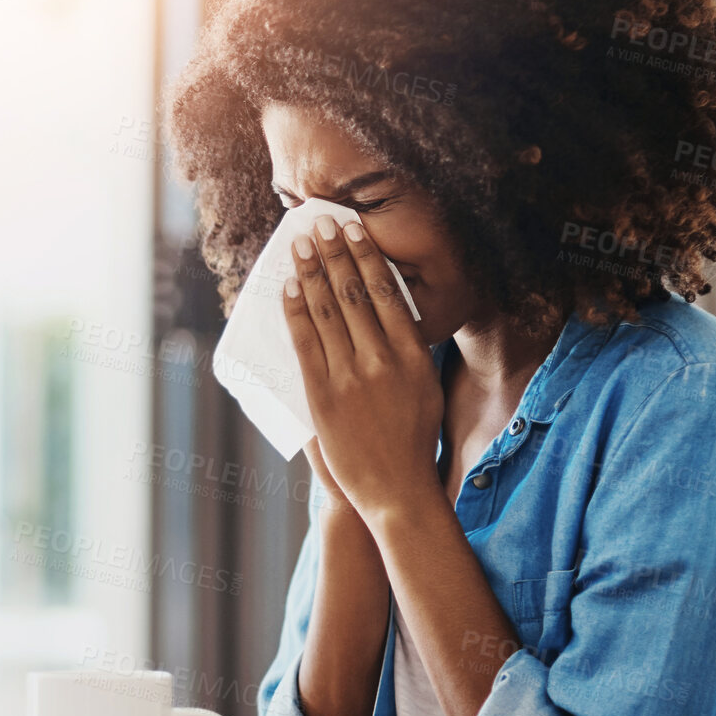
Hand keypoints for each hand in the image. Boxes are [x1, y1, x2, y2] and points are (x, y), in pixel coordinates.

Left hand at [283, 216, 445, 525]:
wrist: (396, 490)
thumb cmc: (414, 440)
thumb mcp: (426, 388)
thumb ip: (409, 351)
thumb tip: (392, 313)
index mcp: (413, 355)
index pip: (387, 293)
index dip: (366, 257)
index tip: (353, 231)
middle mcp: (382, 360)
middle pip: (354, 295)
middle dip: (334, 254)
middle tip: (319, 224)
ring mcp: (351, 378)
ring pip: (327, 313)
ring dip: (311, 274)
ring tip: (300, 246)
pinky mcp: (324, 398)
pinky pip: (306, 345)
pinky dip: (296, 313)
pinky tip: (289, 289)